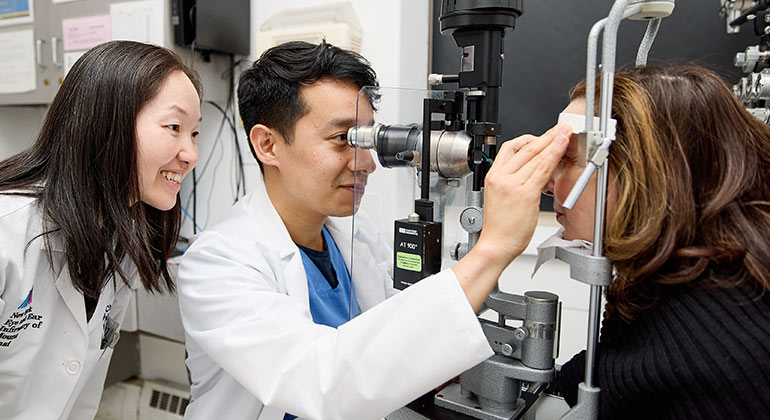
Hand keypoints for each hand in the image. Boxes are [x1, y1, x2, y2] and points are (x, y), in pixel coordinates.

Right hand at [478, 123, 570, 265]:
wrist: (496, 245)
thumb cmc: (500, 227)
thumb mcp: (501, 196)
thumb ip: (514, 181)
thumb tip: (533, 170)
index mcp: (493, 176)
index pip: (511, 148)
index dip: (531, 138)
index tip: (544, 135)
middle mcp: (501, 177)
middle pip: (525, 148)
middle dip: (546, 136)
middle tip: (560, 128)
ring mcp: (512, 184)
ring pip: (536, 155)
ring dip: (553, 141)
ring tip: (565, 132)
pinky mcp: (525, 193)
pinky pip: (543, 168)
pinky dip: (554, 154)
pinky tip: (562, 146)